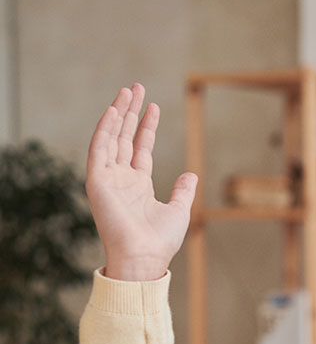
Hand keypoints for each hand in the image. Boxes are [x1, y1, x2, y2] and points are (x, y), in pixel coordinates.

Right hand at [86, 83, 197, 280]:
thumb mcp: (179, 210)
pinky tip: (113, 111)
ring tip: (127, 91)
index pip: (140, 148)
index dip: (146, 127)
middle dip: (130, 112)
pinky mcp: (97, 181)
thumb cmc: (160, 240)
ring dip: (118, 113)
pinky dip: (105, 129)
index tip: (153, 106)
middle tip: (137, 87)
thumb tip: (191, 175)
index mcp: (138, 185)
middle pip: (124, 137)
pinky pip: (99, 149)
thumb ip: (183, 191)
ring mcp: (108, 178)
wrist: (145, 256)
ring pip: (111, 137)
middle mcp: (121, 178)